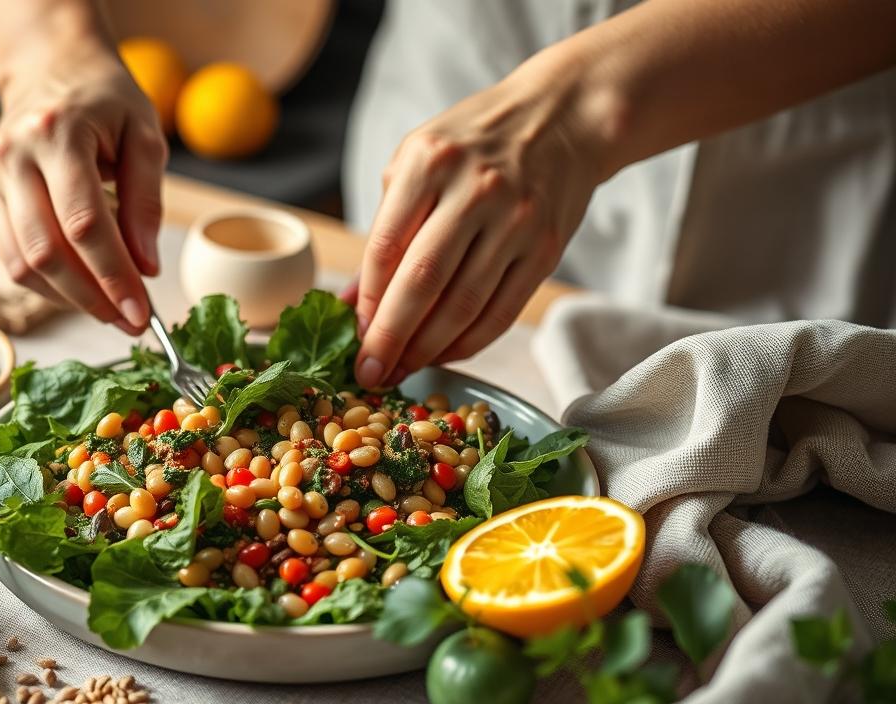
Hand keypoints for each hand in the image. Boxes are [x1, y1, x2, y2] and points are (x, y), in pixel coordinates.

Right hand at [0, 47, 165, 334]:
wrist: (49, 68)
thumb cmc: (105, 102)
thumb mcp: (144, 135)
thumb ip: (146, 201)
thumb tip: (145, 269)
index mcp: (56, 133)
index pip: (84, 224)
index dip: (113, 276)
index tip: (141, 313)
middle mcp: (13, 157)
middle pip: (47, 252)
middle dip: (92, 297)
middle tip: (128, 321)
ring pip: (22, 265)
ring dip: (69, 299)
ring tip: (110, 309)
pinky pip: (12, 258)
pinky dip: (49, 284)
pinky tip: (82, 288)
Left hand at [351, 57, 607, 386]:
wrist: (563, 118)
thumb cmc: (474, 142)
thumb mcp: (418, 161)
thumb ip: (387, 227)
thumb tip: (352, 301)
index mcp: (429, 162)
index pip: (386, 247)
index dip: (366, 300)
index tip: (353, 334)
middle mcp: (474, 190)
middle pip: (421, 282)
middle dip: (389, 338)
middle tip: (368, 373)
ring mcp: (515, 221)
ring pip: (462, 305)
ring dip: (426, 349)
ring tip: (401, 370)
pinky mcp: (545, 249)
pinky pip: (500, 311)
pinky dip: (467, 342)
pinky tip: (442, 354)